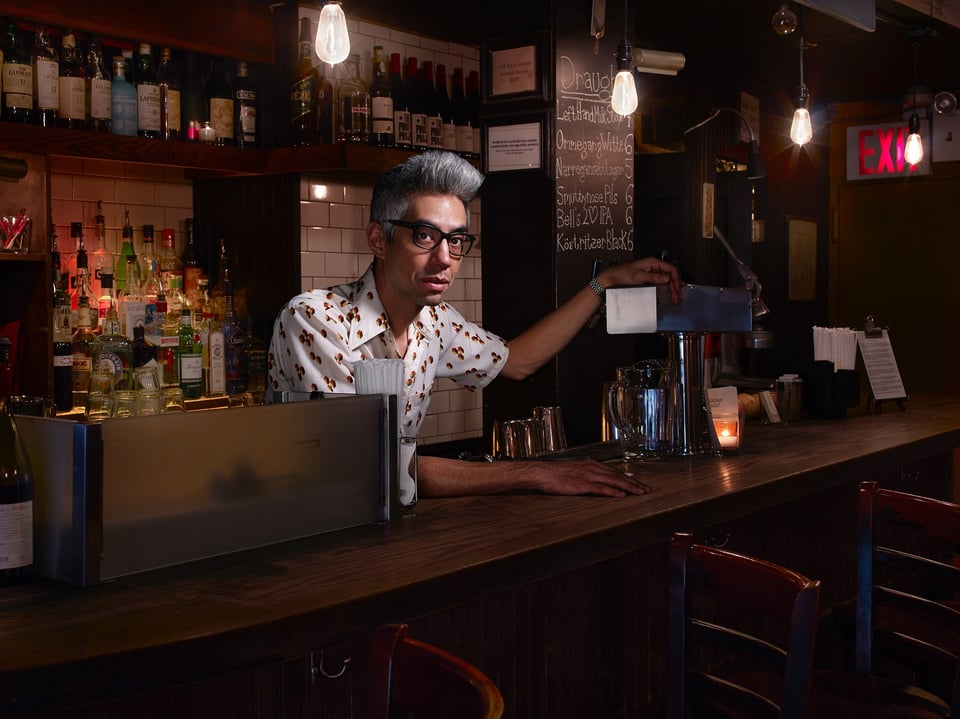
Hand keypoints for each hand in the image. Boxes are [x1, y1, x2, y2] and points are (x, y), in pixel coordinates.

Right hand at [508, 459, 651, 496]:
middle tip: (647, 490)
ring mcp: (589, 476)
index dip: (629, 479)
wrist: (542, 473)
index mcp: (591, 465)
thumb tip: (597, 482)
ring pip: (614, 481)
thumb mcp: (574, 472)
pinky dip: (614, 491)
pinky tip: (622, 496)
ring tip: (640, 493)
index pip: (615, 472)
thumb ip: (587, 475)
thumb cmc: (555, 474)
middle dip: (634, 483)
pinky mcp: (583, 484)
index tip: (639, 484)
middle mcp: (593, 468)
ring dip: (629, 487)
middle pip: (618, 476)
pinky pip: (602, 488)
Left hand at [598, 257, 681, 303]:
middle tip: (677, 296)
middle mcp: (653, 266)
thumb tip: (666, 278)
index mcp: (652, 262)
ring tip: (675, 297)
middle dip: (675, 286)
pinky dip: (666, 289)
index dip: (676, 279)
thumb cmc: (622, 274)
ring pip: (667, 280)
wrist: (612, 278)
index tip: (677, 288)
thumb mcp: (638, 276)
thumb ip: (653, 277)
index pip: (671, 269)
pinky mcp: (649, 279)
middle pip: (670, 275)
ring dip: (672, 288)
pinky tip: (669, 294)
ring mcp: (652, 273)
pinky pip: (661, 283)